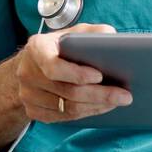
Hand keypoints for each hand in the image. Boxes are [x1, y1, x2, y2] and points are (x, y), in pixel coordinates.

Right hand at [15, 23, 132, 122]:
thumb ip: (92, 33)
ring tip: (117, 102)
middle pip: (67, 91)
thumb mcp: (73, 33)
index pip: (53, 66)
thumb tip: (112, 38)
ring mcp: (27, 95)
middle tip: (124, 96)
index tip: (100, 76)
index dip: (77, 74)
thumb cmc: (57, 47)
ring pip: (67, 108)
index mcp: (36, 48)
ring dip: (96, 107)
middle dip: (99, 94)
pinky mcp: (32, 111)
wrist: (30, 66)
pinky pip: (63, 118)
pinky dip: (85, 114)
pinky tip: (101, 108)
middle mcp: (27, 73)